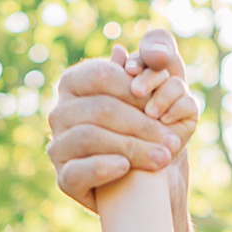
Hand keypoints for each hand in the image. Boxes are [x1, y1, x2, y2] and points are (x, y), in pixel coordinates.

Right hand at [46, 28, 199, 211]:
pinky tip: (125, 167)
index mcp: (75, 82)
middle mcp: (60, 112)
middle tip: (173, 140)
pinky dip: (102, 167)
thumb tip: (122, 52)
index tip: (162, 106)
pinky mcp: (64, 179)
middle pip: (100, 109)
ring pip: (89, 137)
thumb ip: (149, 59)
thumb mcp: (159, 88)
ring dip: (132, 148)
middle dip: (142, 125)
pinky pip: (77, 171)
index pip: (101, 75)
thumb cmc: (152, 127)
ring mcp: (58, 146)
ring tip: (163, 158)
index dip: (135, 90)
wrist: (149, 178)